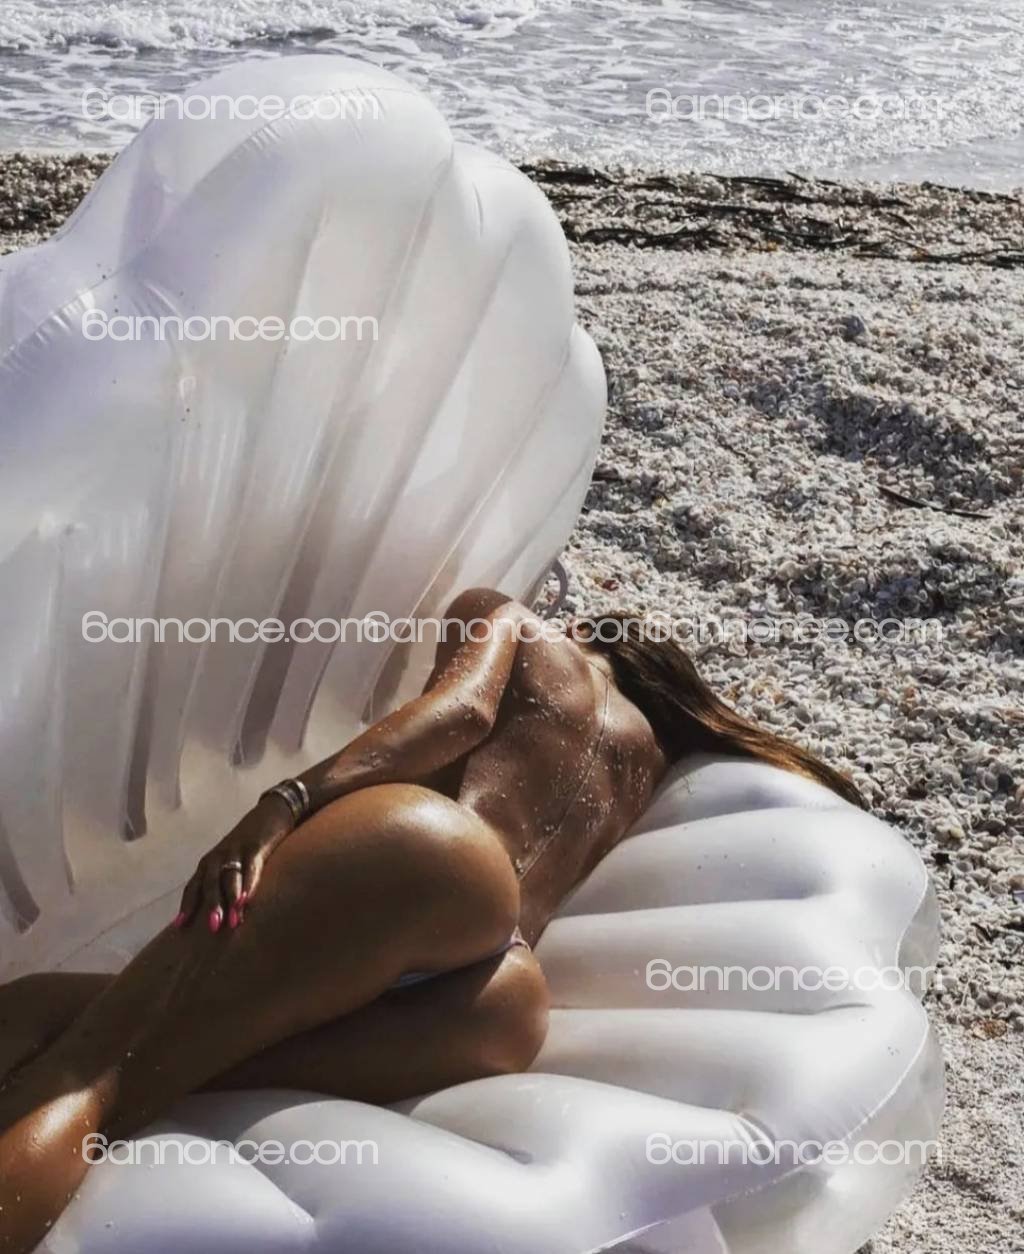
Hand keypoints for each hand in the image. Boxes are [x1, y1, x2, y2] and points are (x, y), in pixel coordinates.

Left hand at [173, 795, 294, 932]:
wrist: (271, 811)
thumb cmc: (250, 843)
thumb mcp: (234, 861)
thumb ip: (225, 882)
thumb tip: (220, 913)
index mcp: (209, 862)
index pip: (194, 886)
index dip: (188, 905)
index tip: (179, 926)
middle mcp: (218, 856)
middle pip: (210, 883)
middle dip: (210, 906)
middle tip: (212, 928)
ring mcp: (236, 850)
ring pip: (229, 878)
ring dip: (230, 900)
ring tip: (233, 922)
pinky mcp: (255, 846)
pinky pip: (251, 868)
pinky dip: (249, 885)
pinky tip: (247, 900)